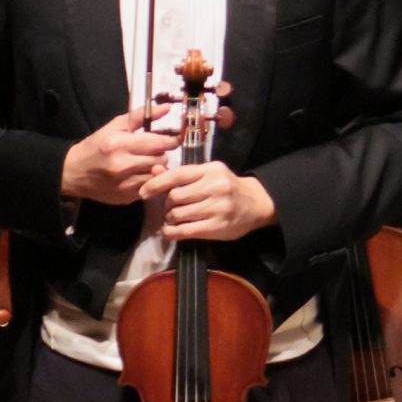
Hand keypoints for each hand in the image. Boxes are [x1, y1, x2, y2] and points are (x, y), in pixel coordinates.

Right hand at [60, 109, 167, 206]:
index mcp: (118, 144)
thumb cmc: (95, 147)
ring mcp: (124, 184)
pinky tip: (140, 174)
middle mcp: (122, 165)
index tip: (173, 139)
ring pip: (158, 175)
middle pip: (161, 159)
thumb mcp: (114, 127)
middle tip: (155, 151)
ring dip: (157, 168)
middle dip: (162, 154)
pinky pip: (150, 188)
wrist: (72, 173)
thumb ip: (140, 117)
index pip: (158, 143)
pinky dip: (150, 181)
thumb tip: (166, 108)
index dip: (170, 141)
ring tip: (148, 162)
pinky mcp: (126, 197)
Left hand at [145, 163, 276, 243]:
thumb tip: (154, 170)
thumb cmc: (227, 187)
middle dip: (167, 204)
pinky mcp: (217, 226)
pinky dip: (172, 232)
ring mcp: (217, 208)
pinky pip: (185, 231)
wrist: (256, 204)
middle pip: (175, 197)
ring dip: (170, 218)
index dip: (156, 184)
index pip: (176, 175)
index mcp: (211, 170)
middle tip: (171, 207)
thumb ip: (181, 174)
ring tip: (176, 218)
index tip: (144, 192)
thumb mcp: (207, 175)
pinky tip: (171, 231)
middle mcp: (215, 187)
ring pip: (178, 214)